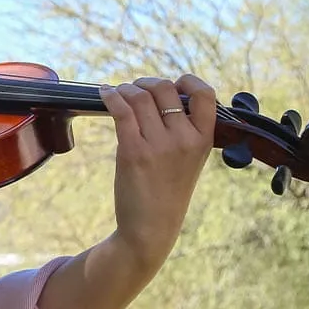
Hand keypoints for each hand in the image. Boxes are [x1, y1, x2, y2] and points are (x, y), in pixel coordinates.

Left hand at [98, 74, 217, 270]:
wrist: (152, 226)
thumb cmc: (168, 192)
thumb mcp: (191, 160)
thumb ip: (186, 131)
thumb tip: (166, 96)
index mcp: (204, 139)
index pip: (204, 94)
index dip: (186, 82)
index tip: (172, 86)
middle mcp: (184, 139)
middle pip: (165, 89)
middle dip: (148, 83)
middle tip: (137, 90)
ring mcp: (158, 144)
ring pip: (140, 96)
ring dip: (126, 89)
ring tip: (119, 92)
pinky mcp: (133, 151)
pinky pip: (121, 111)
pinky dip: (111, 96)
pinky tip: (104, 93)